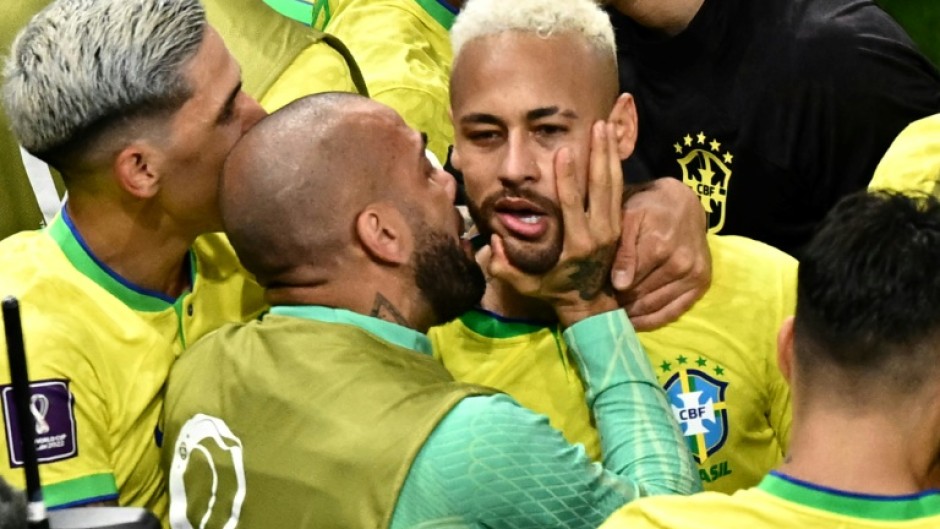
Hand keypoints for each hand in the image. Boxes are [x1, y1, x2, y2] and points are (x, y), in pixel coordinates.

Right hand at [486, 122, 622, 326]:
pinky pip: (619, 190)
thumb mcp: (525, 285)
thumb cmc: (553, 289)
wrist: (589, 302)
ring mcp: (612, 227)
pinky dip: (616, 165)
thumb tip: (494, 242)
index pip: (573, 206)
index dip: (568, 178)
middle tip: (597, 125)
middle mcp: (599, 233)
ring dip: (611, 154)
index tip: (564, 152)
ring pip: (615, 184)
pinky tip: (613, 144)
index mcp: (577, 245)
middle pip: (602, 187)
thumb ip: (505, 268)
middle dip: (600, 154)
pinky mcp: (618, 224)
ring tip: (608, 125)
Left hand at [611, 177, 711, 330]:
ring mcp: (694, 275)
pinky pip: (674, 311)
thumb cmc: (647, 208)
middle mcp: (680, 263)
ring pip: (655, 307)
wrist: (682, 204)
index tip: (592, 297)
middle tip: (600, 308)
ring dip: (633, 314)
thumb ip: (622, 251)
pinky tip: (635, 322)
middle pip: (641, 297)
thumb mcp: (628, 218)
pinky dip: (653, 320)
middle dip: (619, 304)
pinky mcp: (702, 283)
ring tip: (614, 314)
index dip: (608, 292)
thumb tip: (620, 285)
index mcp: (659, 246)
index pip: (628, 283)